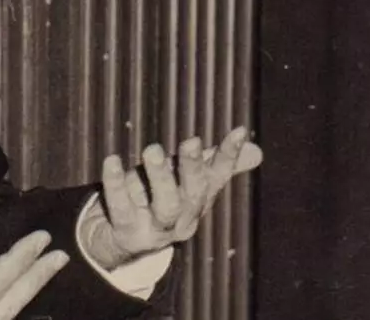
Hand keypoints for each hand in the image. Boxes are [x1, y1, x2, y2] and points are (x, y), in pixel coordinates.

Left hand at [81, 126, 262, 269]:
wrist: (118, 237)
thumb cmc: (155, 199)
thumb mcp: (184, 181)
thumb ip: (216, 165)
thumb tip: (258, 152)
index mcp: (197, 202)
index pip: (217, 177)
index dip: (228, 156)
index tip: (239, 132)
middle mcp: (181, 218)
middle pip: (194, 195)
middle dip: (194, 168)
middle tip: (191, 141)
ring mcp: (155, 228)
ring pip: (165, 206)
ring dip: (161, 177)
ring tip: (152, 150)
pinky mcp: (127, 231)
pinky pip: (122, 208)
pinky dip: (116, 184)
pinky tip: (111, 162)